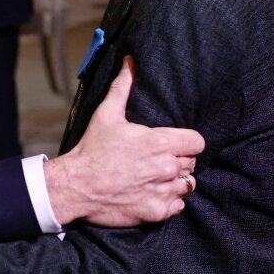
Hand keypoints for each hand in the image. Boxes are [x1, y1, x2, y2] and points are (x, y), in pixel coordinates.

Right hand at [45, 57, 203, 227]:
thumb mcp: (107, 114)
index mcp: (160, 143)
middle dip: (178, 161)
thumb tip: (130, 61)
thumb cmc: (92, 149)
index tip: (176, 144)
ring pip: (187, 185)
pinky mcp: (157, 212)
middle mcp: (166, 168)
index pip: (197, 142)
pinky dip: (169, 201)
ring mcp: (163, 192)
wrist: (76, 186)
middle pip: (191, 164)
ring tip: (157, 178)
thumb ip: (123, 87)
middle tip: (158, 161)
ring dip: (175, 182)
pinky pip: (178, 206)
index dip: (188, 142)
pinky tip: (152, 193)